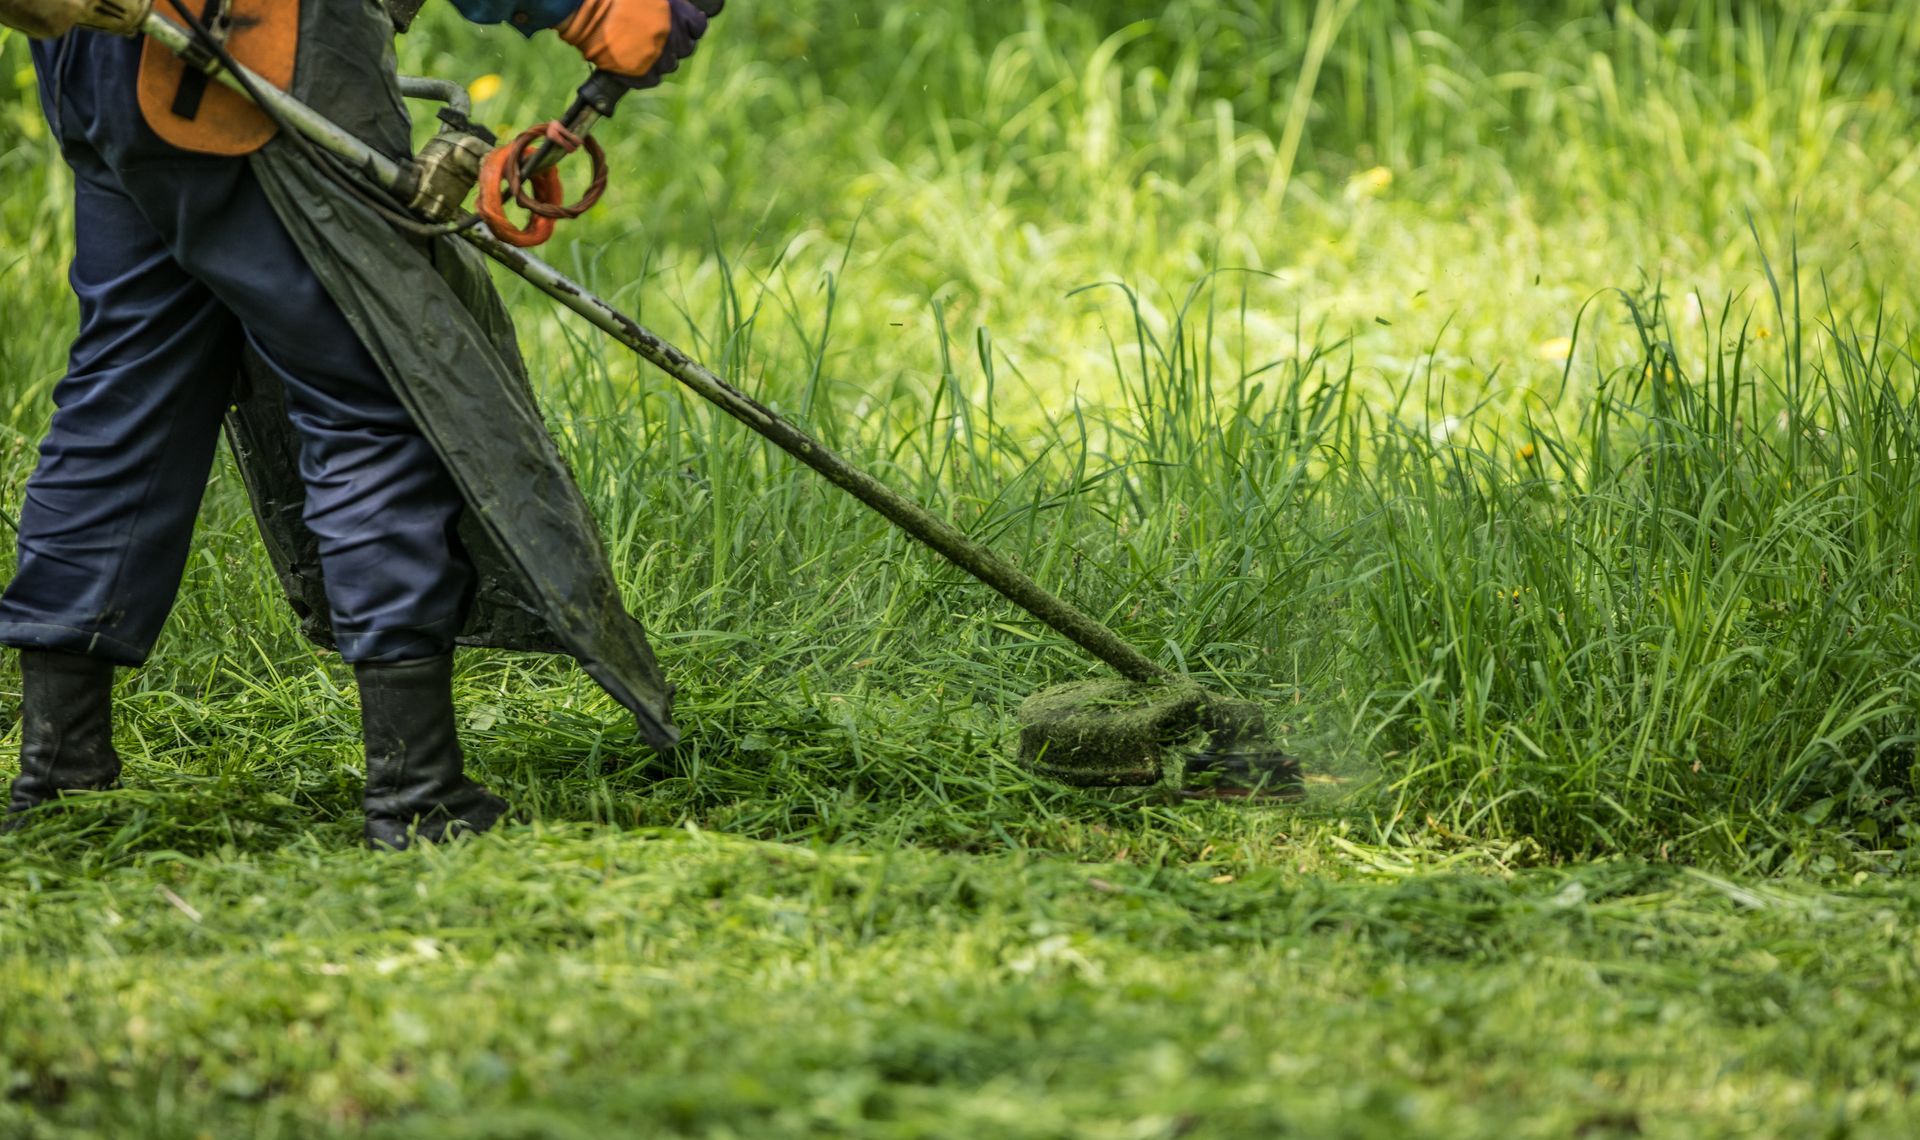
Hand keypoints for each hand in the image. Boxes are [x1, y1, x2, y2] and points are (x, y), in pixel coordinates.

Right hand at [557, 0, 721, 87]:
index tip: (684, 23)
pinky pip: (653, 79)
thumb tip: (672, 10)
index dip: (691, 25)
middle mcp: (668, 37)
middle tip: (662, 35)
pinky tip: (641, 62)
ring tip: (647, 47)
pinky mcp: (638, 72)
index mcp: (673, 15)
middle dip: (677, 42)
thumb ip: (665, 4)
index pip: (697, 26)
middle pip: (686, 48)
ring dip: (663, 57)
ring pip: (670, 64)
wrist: (584, 9)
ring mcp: (654, 56)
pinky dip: (649, 72)